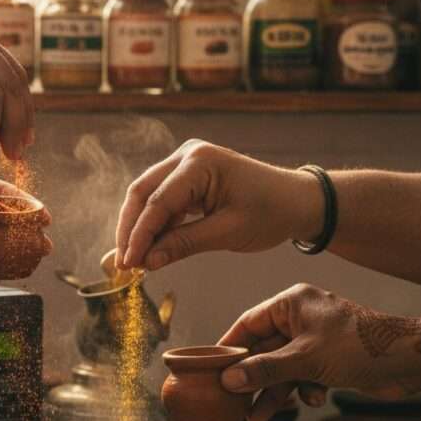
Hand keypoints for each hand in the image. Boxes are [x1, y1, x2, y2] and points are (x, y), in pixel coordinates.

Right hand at [115, 139, 323, 269]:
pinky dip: (154, 225)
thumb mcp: (227, 233)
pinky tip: (149, 248)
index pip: (157, 202)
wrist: (298, 201)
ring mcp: (186, 163)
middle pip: (142, 193)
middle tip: (122, 264)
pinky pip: (161, 200)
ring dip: (138, 228)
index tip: (128, 265)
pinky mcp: (187, 176)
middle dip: (130, 230)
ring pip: (146, 197)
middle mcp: (187, 155)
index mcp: (200, 162)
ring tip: (132, 261)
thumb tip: (147, 262)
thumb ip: (183, 245)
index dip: (138, 236)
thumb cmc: (271, 212)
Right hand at [217, 283, 420, 420]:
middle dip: (252, 379)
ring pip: (281, 368)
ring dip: (274, 392)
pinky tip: (313, 399)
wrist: (409, 362)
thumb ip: (264, 370)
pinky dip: (303, 389)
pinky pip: (300, 375)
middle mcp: (299, 318)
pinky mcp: (326, 358)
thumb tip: (228, 380)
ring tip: (258, 418)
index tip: (210, 368)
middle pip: (262, 350)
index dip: (228, 347)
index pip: (247, 323)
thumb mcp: (305, 360)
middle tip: (232, 401)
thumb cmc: (360, 347)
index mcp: (291, 303)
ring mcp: (313, 340)